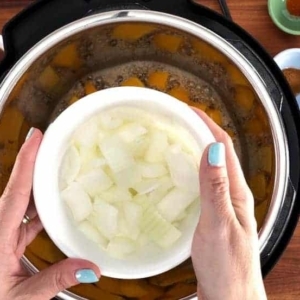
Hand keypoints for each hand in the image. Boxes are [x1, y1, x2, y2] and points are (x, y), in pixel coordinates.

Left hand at [0, 129, 99, 299]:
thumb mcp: (21, 298)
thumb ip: (55, 280)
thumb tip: (90, 267)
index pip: (14, 192)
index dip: (25, 162)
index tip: (36, 137)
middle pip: (18, 190)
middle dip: (34, 165)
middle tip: (52, 145)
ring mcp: (1, 233)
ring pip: (21, 201)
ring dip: (39, 185)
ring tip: (57, 169)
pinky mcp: (6, 240)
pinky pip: (24, 217)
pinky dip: (39, 209)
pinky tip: (53, 206)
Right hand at [191, 109, 266, 299]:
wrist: (229, 296)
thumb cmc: (227, 266)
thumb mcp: (219, 225)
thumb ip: (215, 189)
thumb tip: (212, 150)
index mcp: (236, 191)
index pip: (223, 146)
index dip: (207, 124)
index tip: (187, 109)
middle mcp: (230, 192)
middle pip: (216, 152)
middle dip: (198, 131)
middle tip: (174, 121)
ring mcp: (221, 202)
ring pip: (207, 166)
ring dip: (193, 148)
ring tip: (172, 139)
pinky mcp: (210, 213)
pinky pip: (200, 183)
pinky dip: (188, 169)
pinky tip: (173, 173)